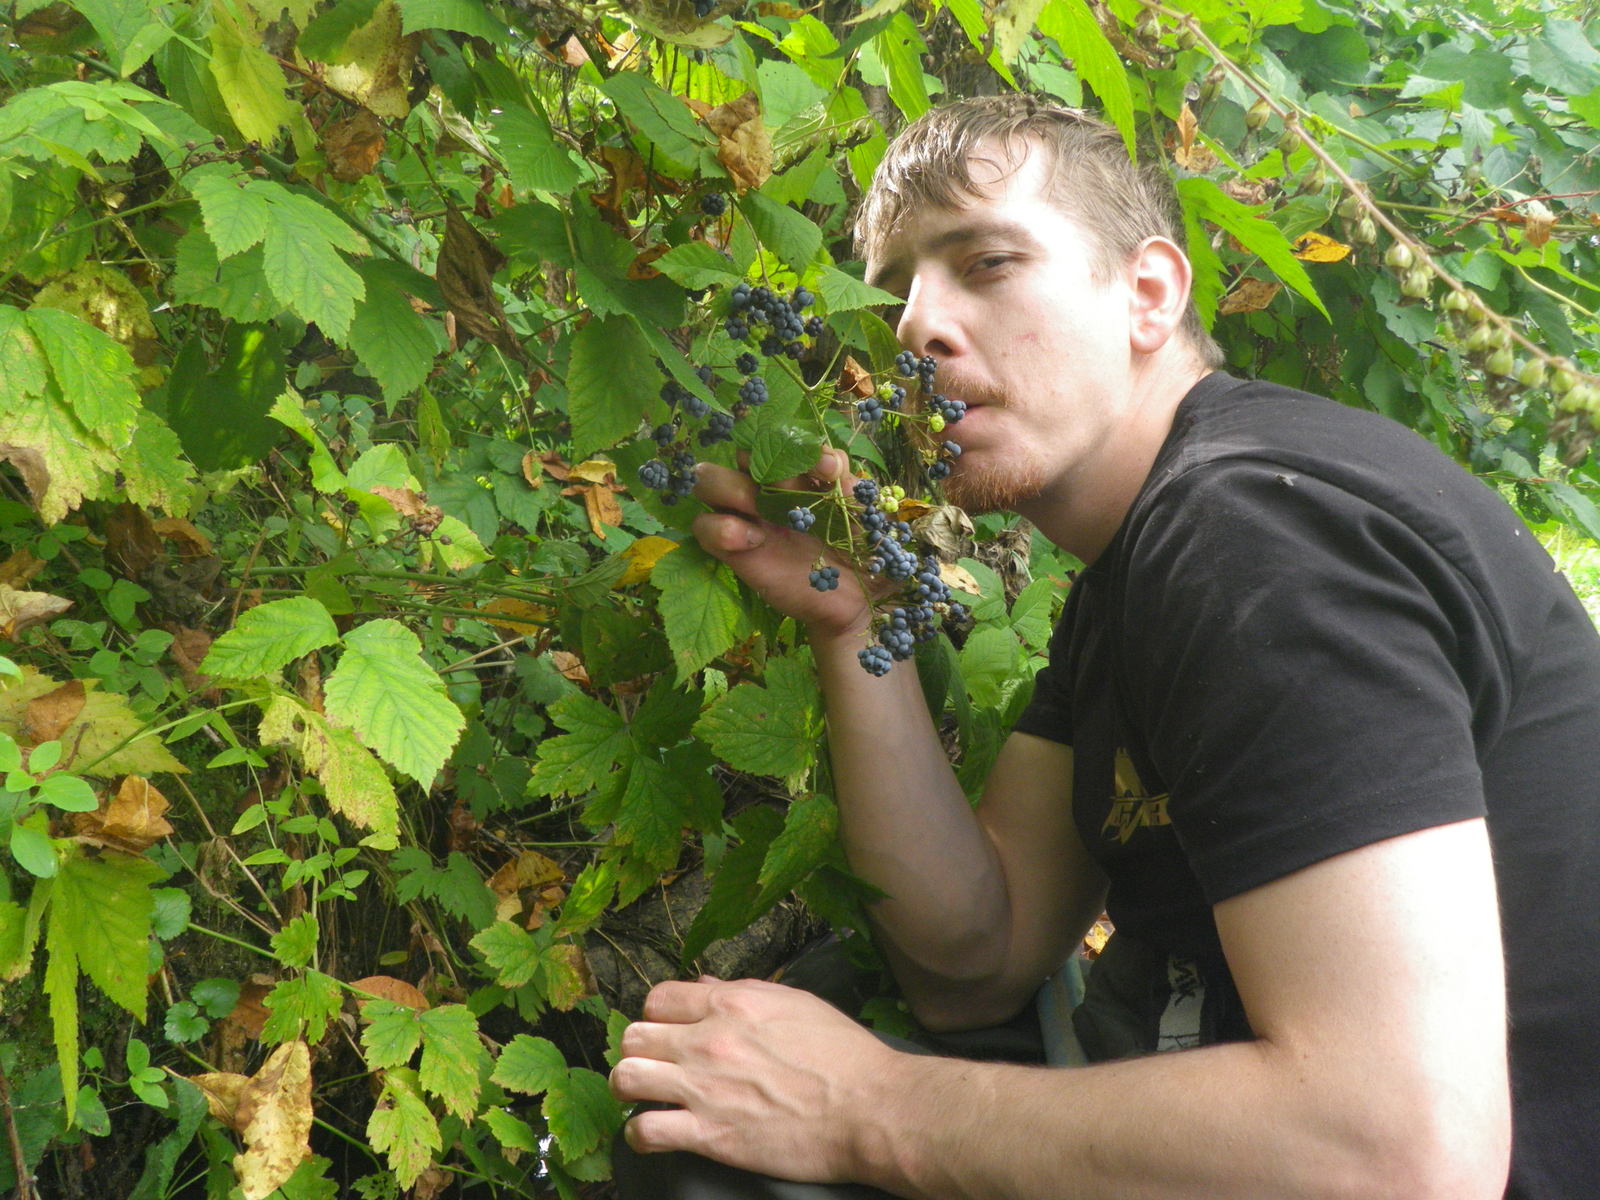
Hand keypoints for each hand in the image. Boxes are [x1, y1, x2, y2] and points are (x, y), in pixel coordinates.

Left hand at [610, 977, 898, 1182]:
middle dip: (640, 1051)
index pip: (658, 998)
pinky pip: (645, 1132)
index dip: (658, 1016)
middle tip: (656, 1065)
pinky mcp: (709, 1135)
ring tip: (646, 1097)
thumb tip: (707, 985)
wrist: (870, 1108)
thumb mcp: (795, 1003)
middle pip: (634, 1036)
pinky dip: (641, 1136)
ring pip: (627, 1078)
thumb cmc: (843, 1056)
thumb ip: (744, 992)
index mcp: (731, 1003)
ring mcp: (704, 1088)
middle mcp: (709, 1040)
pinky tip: (654, 1134)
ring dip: (630, 1089)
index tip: (667, 1032)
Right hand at [692, 449, 874, 639]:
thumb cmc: (865, 555)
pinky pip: (703, 527)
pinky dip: (721, 529)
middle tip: (784, 485)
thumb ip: (852, 488)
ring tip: (761, 513)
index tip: (828, 470)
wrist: (857, 604)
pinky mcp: (733, 550)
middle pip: (740, 450)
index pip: (785, 439)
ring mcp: (748, 516)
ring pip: (709, 480)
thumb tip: (830, 465)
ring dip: (730, 488)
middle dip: (759, 460)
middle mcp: (770, 488)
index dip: (801, 446)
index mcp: (802, 474)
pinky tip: (754, 542)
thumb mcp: (870, 519)